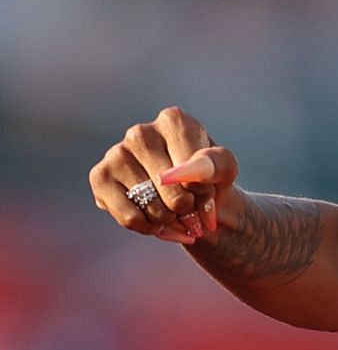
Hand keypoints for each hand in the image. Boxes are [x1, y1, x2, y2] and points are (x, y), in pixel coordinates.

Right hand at [88, 106, 239, 245]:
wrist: (193, 201)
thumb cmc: (209, 180)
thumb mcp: (225, 170)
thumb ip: (215, 165)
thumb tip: (184, 172)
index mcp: (174, 121)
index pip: (191, 166)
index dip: (203, 189)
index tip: (208, 192)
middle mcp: (140, 133)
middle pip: (168, 186)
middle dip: (187, 207)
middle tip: (193, 209)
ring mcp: (116, 153)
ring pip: (150, 204)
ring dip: (170, 221)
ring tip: (177, 215)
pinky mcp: (99, 178)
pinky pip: (130, 217)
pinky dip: (151, 228)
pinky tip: (158, 223)